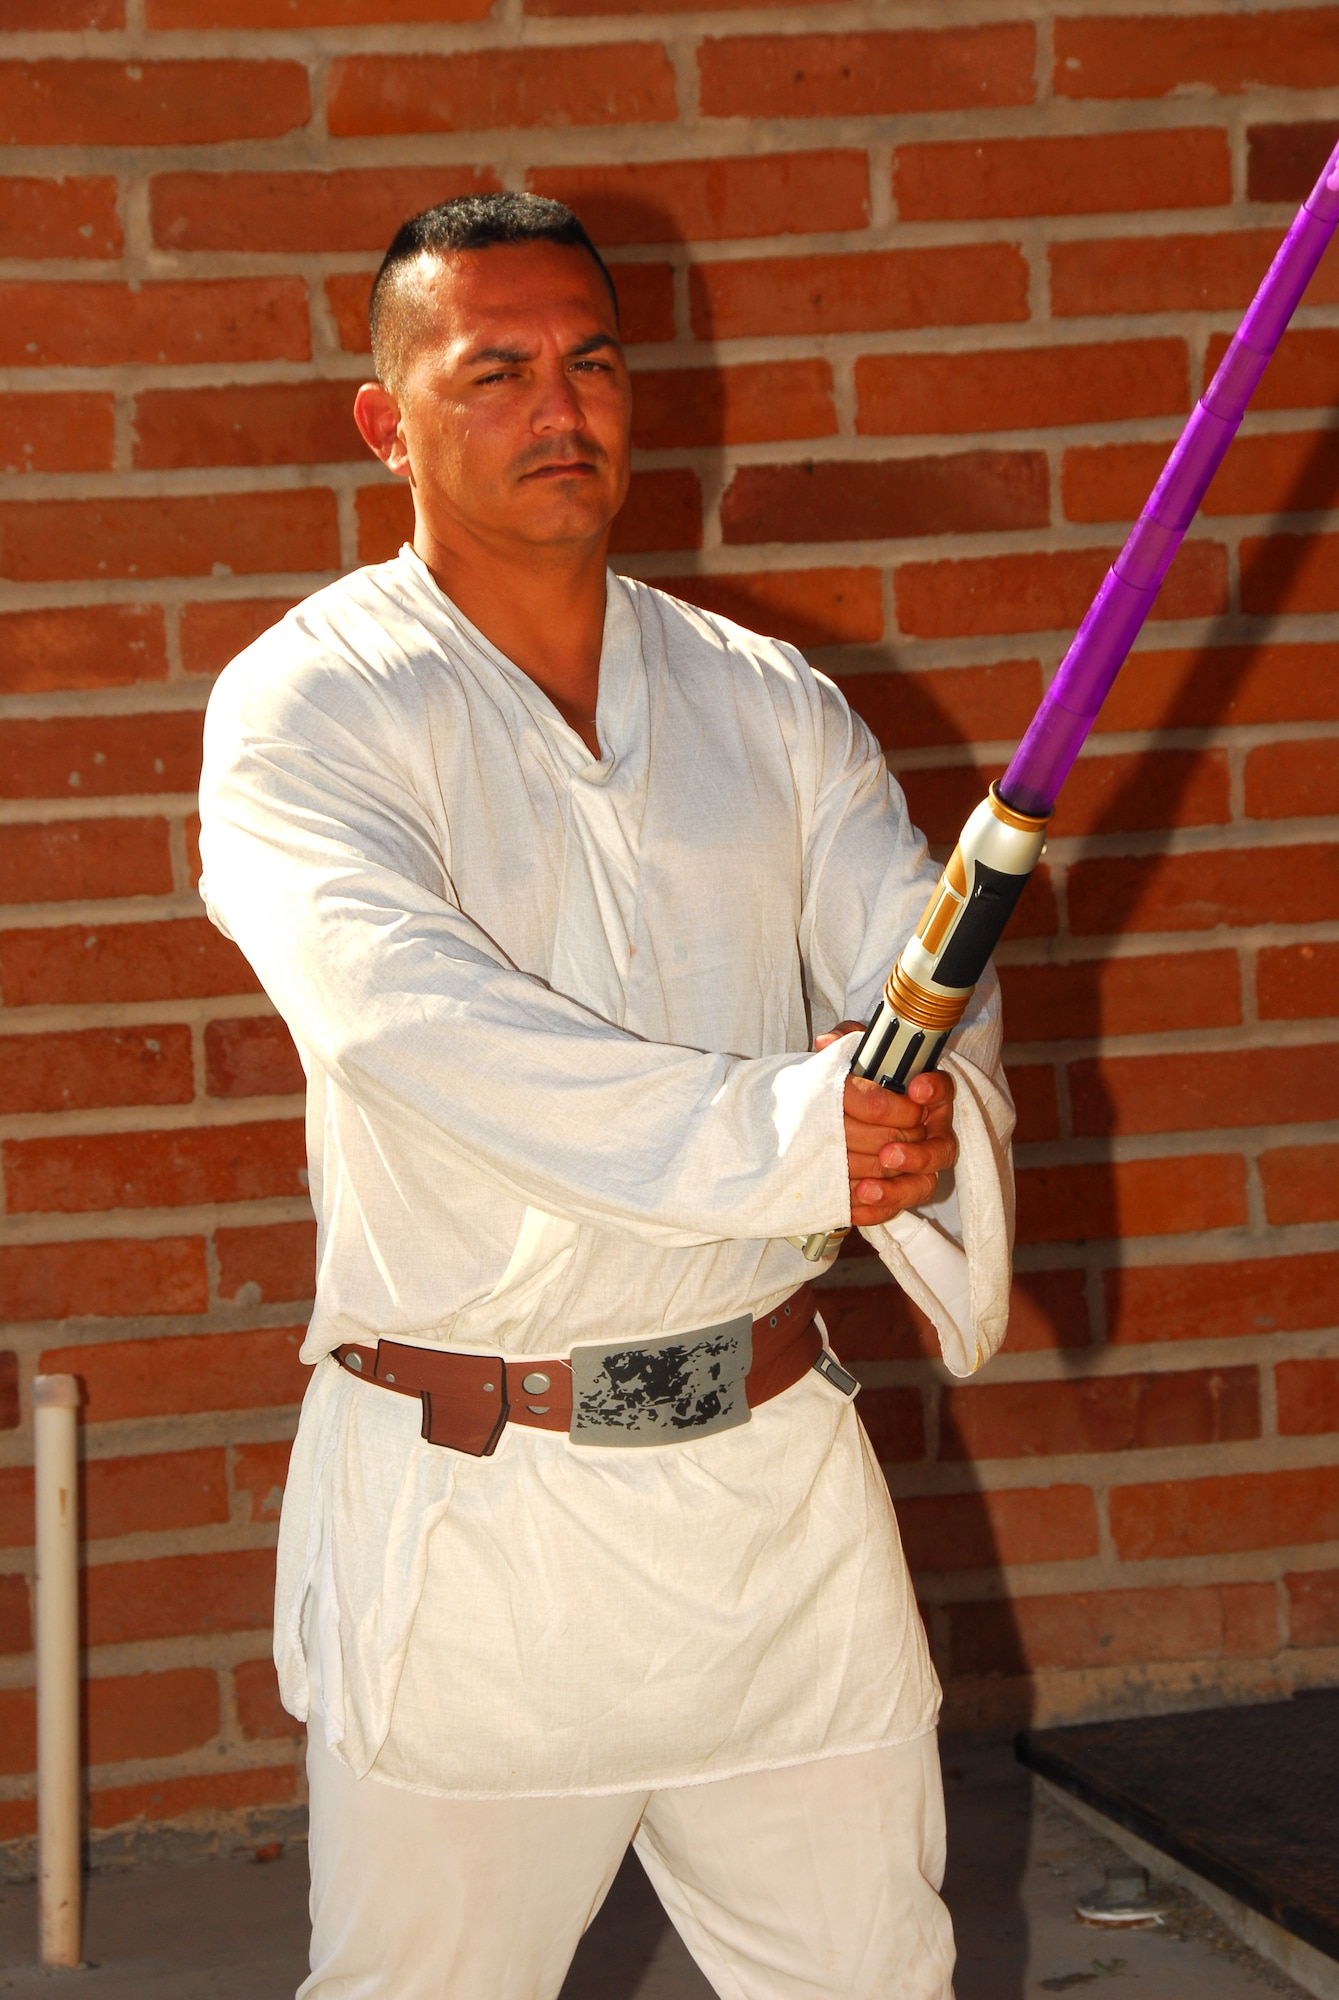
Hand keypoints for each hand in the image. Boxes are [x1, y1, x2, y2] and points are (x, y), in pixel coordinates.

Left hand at [820, 1020, 957, 1227]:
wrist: (840, 1117)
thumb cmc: (856, 1083)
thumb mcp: (852, 1056)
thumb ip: (844, 1043)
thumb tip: (826, 1042)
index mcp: (924, 1097)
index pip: (943, 1089)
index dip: (934, 1090)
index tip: (917, 1089)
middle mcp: (929, 1132)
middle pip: (938, 1146)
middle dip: (913, 1152)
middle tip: (887, 1153)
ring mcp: (917, 1165)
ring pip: (924, 1182)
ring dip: (896, 1188)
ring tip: (866, 1187)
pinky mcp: (900, 1190)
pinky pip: (898, 1207)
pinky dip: (877, 1209)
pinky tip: (855, 1205)